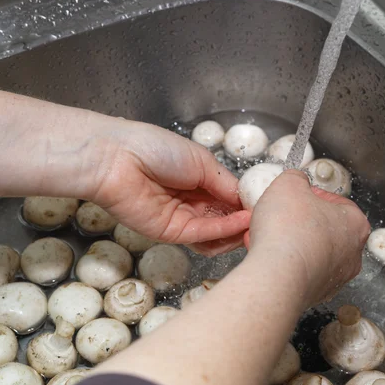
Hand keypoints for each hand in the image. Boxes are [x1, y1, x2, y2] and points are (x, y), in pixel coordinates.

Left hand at [87, 118, 250, 255]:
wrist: (117, 158)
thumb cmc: (156, 149)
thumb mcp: (201, 160)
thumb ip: (226, 183)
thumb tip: (247, 202)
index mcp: (199, 181)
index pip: (230, 200)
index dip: (247, 205)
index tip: (267, 206)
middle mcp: (193, 203)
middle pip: (225, 220)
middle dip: (246, 221)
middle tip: (266, 221)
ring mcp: (182, 220)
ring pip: (217, 234)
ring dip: (238, 230)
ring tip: (255, 224)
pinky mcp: (172, 234)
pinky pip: (203, 235)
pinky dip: (224, 231)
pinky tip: (241, 222)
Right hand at [245, 170, 369, 305]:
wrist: (276, 278)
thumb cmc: (289, 231)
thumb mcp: (288, 184)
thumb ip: (295, 177)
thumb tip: (296, 181)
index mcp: (355, 224)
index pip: (336, 202)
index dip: (311, 196)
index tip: (294, 197)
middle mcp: (352, 254)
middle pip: (323, 229)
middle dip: (298, 222)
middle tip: (278, 217)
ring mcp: (334, 279)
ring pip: (310, 253)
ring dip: (289, 243)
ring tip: (265, 237)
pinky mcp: (315, 295)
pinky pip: (298, 272)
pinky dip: (284, 264)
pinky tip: (266, 257)